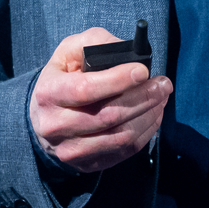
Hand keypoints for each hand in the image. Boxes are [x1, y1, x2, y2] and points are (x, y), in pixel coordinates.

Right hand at [30, 27, 171, 173]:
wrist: (44, 116)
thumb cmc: (64, 77)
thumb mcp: (71, 50)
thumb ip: (96, 43)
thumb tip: (128, 52)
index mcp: (49, 93)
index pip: (86, 89)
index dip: (118, 80)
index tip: (143, 71)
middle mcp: (55, 126)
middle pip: (109, 116)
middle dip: (143, 97)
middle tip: (164, 84)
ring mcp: (70, 149)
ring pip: (121, 136)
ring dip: (149, 115)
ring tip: (161, 98)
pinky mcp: (87, 164)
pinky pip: (125, 151)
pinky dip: (146, 132)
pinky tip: (153, 114)